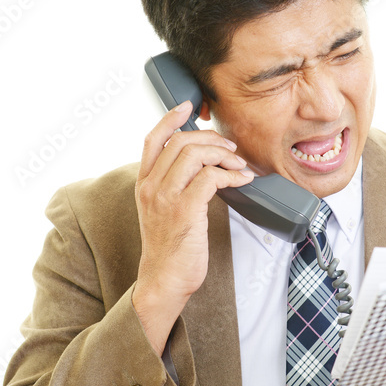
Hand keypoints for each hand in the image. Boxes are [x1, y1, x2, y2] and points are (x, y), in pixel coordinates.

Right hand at [132, 100, 253, 353]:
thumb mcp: (163, 210)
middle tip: (231, 149)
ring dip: (223, 155)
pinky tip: (242, 182)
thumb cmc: (170, 246)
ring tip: (239, 166)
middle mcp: (151, 187)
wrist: (163, 280)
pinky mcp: (185, 212)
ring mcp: (166, 199)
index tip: (188, 105)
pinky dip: (231, 175)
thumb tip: (203, 164)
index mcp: (144, 183)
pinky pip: (210, 178)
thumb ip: (174, 185)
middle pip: (180, 141)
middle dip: (211, 139)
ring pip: (194, 155)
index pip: (152, 139)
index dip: (170, 118)